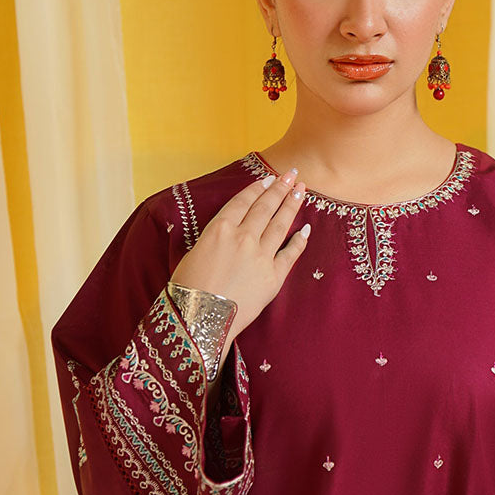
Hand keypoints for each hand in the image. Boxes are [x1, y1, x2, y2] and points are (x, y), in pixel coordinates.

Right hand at [171, 168, 308, 340]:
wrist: (200, 319)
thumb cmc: (187, 289)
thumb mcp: (194, 253)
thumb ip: (214, 240)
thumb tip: (225, 236)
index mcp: (220, 228)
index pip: (243, 201)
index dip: (258, 188)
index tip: (269, 178)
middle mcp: (243, 237)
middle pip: (265, 207)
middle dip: (280, 188)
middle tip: (292, 174)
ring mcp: (261, 256)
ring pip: (280, 224)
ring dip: (292, 205)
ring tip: (301, 191)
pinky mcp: (274, 277)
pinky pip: (291, 253)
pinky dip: (300, 240)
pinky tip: (306, 228)